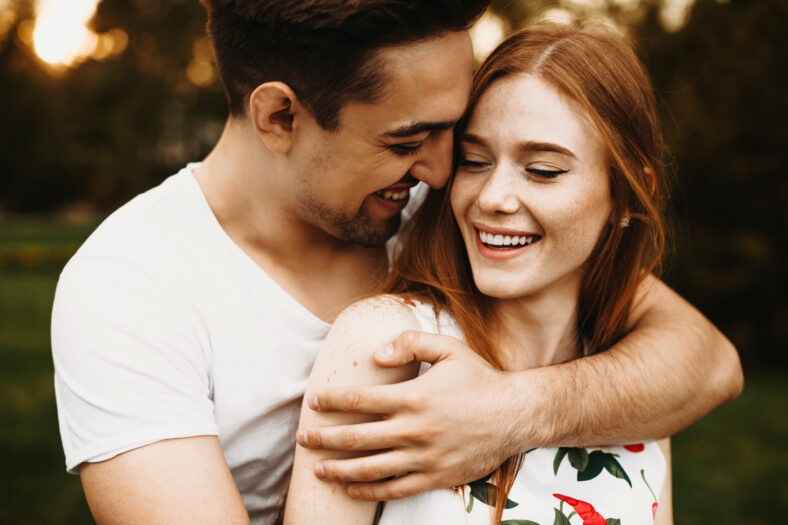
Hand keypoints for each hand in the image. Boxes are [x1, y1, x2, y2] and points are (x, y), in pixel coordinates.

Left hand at [296, 330, 523, 500]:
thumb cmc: (479, 379)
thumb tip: (375, 356)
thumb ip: (411, 343)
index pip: (360, 400)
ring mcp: (424, 457)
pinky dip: (369, 490)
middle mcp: (415, 429)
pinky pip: (395, 489)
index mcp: (414, 397)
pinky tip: (351, 488)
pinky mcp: (435, 477)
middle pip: (357, 437)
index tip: (314, 402)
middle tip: (303, 439)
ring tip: (318, 468)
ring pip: (370, 468)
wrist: (515, 415)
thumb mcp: (449, 348)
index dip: (332, 401)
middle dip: (324, 439)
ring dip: (339, 469)